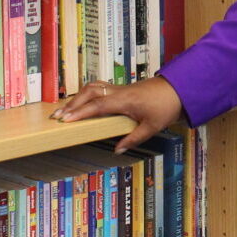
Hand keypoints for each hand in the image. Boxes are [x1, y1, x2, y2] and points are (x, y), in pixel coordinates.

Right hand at [51, 76, 184, 153]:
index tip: (64, 119)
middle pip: (90, 93)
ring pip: (94, 87)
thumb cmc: (166, 106)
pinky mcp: (123, 89)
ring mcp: (121, 89)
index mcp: (124, 100)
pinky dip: (88, 94)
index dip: (80, 112)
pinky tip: (82, 102)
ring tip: (65, 110)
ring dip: (78, 97)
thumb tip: (117, 149)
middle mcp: (119, 92)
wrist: (180, 88)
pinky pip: (101, 88)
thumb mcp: (152, 126)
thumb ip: (134, 138)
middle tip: (57, 117)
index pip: (97, 105)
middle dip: (72, 104)